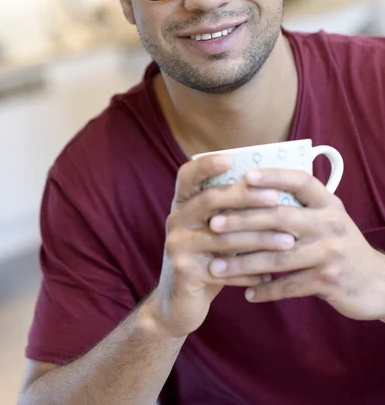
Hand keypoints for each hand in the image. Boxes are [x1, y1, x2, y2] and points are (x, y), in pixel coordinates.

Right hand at [150, 156, 295, 337]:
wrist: (178, 304)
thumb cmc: (208, 259)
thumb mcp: (214, 231)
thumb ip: (232, 212)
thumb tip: (277, 189)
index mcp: (183, 204)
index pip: (187, 175)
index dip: (206, 165)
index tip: (231, 159)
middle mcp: (176, 219)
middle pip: (210, 200)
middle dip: (245, 197)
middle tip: (276, 198)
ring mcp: (177, 245)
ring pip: (223, 237)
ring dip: (259, 239)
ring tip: (288, 242)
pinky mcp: (184, 271)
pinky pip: (223, 270)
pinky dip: (249, 272)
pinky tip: (269, 276)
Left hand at [208, 168, 384, 320]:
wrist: (377, 283)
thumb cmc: (340, 245)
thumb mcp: (328, 218)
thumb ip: (301, 206)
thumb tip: (253, 189)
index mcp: (328, 203)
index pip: (299, 181)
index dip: (272, 176)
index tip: (244, 177)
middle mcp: (331, 223)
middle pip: (279, 217)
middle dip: (242, 221)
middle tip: (213, 224)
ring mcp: (331, 252)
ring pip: (277, 256)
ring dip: (243, 263)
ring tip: (216, 267)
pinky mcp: (329, 280)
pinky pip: (289, 285)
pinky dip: (265, 290)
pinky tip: (246, 293)